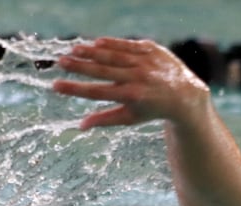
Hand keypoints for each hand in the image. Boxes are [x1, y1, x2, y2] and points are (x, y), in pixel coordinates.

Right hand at [53, 37, 209, 128]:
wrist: (184, 94)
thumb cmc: (152, 109)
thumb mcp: (131, 118)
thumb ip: (105, 120)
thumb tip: (80, 126)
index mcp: (132, 96)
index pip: (97, 92)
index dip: (75, 89)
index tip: (55, 86)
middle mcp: (138, 77)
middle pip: (102, 70)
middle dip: (79, 66)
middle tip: (59, 62)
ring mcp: (145, 61)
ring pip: (113, 54)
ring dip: (92, 52)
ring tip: (73, 50)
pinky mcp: (151, 49)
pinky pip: (126, 45)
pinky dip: (111, 44)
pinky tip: (95, 43)